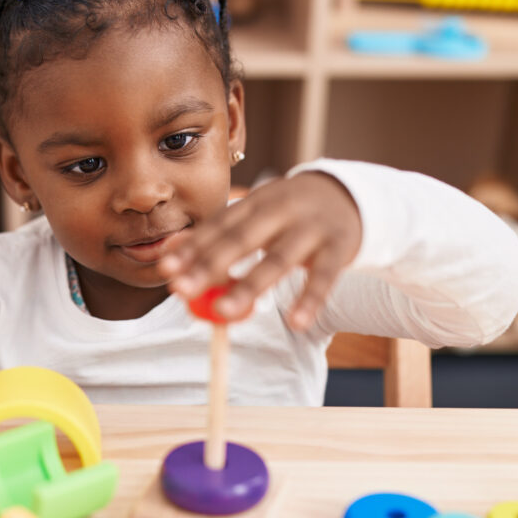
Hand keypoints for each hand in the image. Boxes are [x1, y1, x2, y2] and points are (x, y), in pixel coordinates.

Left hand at [158, 172, 361, 329]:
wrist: (352, 196)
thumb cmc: (289, 215)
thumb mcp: (256, 216)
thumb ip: (217, 235)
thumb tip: (167, 255)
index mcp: (256, 202)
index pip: (218, 225)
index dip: (191, 247)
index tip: (166, 270)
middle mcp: (281, 209)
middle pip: (241, 239)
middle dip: (209, 265)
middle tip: (182, 290)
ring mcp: (311, 227)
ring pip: (278, 259)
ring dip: (250, 286)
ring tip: (224, 312)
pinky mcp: (340, 245)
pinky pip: (325, 276)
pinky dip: (310, 299)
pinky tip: (296, 321)